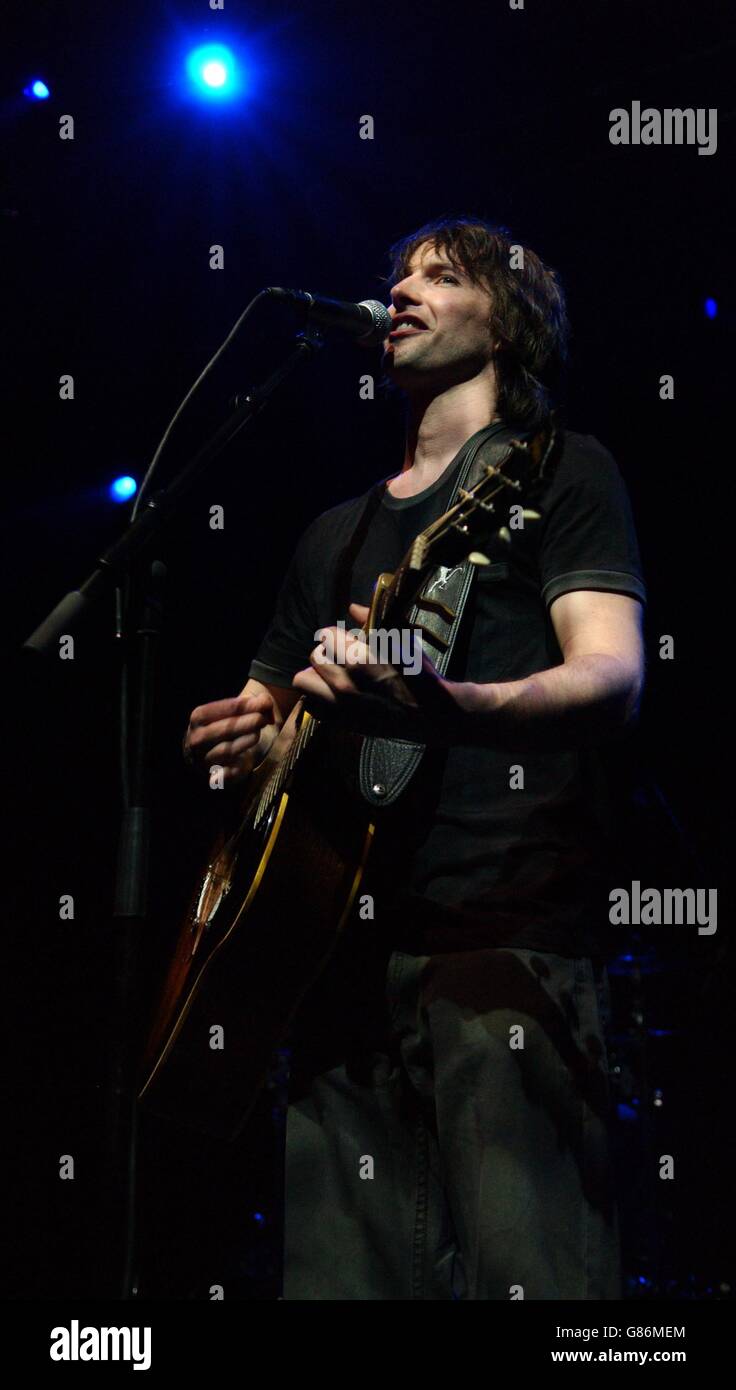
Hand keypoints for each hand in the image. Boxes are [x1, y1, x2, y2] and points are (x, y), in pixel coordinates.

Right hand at [183, 692, 274, 783]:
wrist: (211, 754)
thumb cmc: (227, 726)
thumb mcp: (235, 710)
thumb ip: (254, 703)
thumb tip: (267, 702)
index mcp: (198, 717)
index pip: (223, 709)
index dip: (245, 705)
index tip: (264, 703)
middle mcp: (197, 738)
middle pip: (225, 730)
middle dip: (247, 722)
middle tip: (264, 718)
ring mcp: (205, 759)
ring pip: (227, 750)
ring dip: (246, 740)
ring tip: (259, 732)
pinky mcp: (216, 776)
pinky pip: (228, 772)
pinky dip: (237, 767)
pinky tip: (246, 759)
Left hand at [292, 603, 468, 743]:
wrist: (431, 714)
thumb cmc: (419, 674)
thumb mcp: (402, 640)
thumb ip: (373, 621)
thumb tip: (353, 608)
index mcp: (359, 659)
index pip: (326, 635)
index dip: (337, 634)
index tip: (348, 639)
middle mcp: (344, 683)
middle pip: (314, 656)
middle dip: (327, 653)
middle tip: (341, 657)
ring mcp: (340, 706)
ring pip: (304, 682)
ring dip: (316, 675)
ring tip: (332, 675)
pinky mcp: (341, 723)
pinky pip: (311, 706)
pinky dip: (317, 698)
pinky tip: (333, 694)